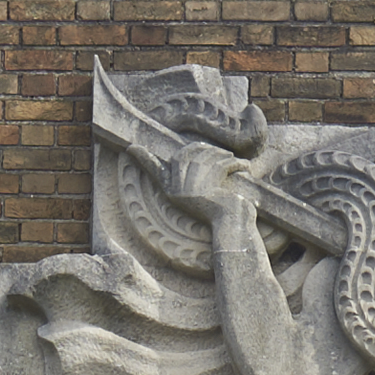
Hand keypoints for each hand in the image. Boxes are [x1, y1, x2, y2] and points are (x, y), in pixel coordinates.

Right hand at [127, 142, 253, 223]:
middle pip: (184, 157)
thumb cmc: (221, 209)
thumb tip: (185, 160)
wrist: (234, 226)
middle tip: (222, 153)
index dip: (145, 159)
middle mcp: (178, 192)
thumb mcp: (203, 192)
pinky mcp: (207, 192)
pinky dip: (234, 163)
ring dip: (222, 156)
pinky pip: (218, 166)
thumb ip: (194, 176)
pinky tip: (244, 165)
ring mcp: (191, 192)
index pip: (157, 170)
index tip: (131, 148)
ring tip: (233, 159)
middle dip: (203, 149)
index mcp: (172, 192)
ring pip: (203, 159)